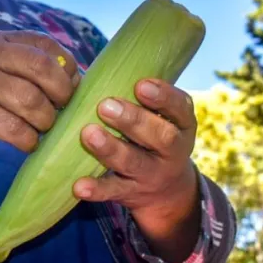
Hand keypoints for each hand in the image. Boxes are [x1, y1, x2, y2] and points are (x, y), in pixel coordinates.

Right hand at [0, 31, 78, 159]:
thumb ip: (30, 69)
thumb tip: (79, 79)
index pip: (44, 44)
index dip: (66, 67)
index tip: (70, 87)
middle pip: (42, 68)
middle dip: (61, 92)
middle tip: (61, 110)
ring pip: (31, 101)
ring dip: (45, 121)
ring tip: (40, 128)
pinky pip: (15, 128)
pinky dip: (29, 140)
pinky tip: (26, 142)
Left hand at [72, 78, 198, 235]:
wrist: (167, 191)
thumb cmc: (152, 136)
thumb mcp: (160, 117)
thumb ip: (140, 97)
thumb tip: (100, 69)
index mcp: (183, 125)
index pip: (181, 108)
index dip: (163, 97)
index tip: (140, 85)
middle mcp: (173, 151)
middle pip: (161, 137)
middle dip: (133, 120)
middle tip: (105, 106)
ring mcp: (153, 174)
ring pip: (135, 163)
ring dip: (111, 149)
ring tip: (88, 134)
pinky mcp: (132, 193)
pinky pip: (114, 191)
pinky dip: (97, 189)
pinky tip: (79, 186)